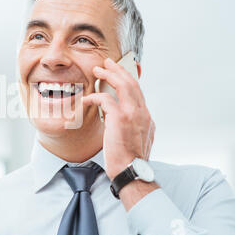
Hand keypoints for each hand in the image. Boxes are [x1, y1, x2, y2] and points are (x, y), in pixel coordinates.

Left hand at [82, 57, 155, 180]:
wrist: (132, 172)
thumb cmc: (130, 161)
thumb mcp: (138, 140)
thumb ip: (133, 127)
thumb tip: (124, 121)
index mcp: (147, 117)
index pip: (138, 92)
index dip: (128, 79)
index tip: (119, 73)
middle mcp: (143, 112)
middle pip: (132, 83)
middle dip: (119, 70)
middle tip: (108, 63)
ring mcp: (133, 114)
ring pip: (123, 85)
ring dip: (109, 74)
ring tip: (98, 69)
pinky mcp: (120, 119)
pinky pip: (105, 100)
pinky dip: (95, 97)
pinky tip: (87, 99)